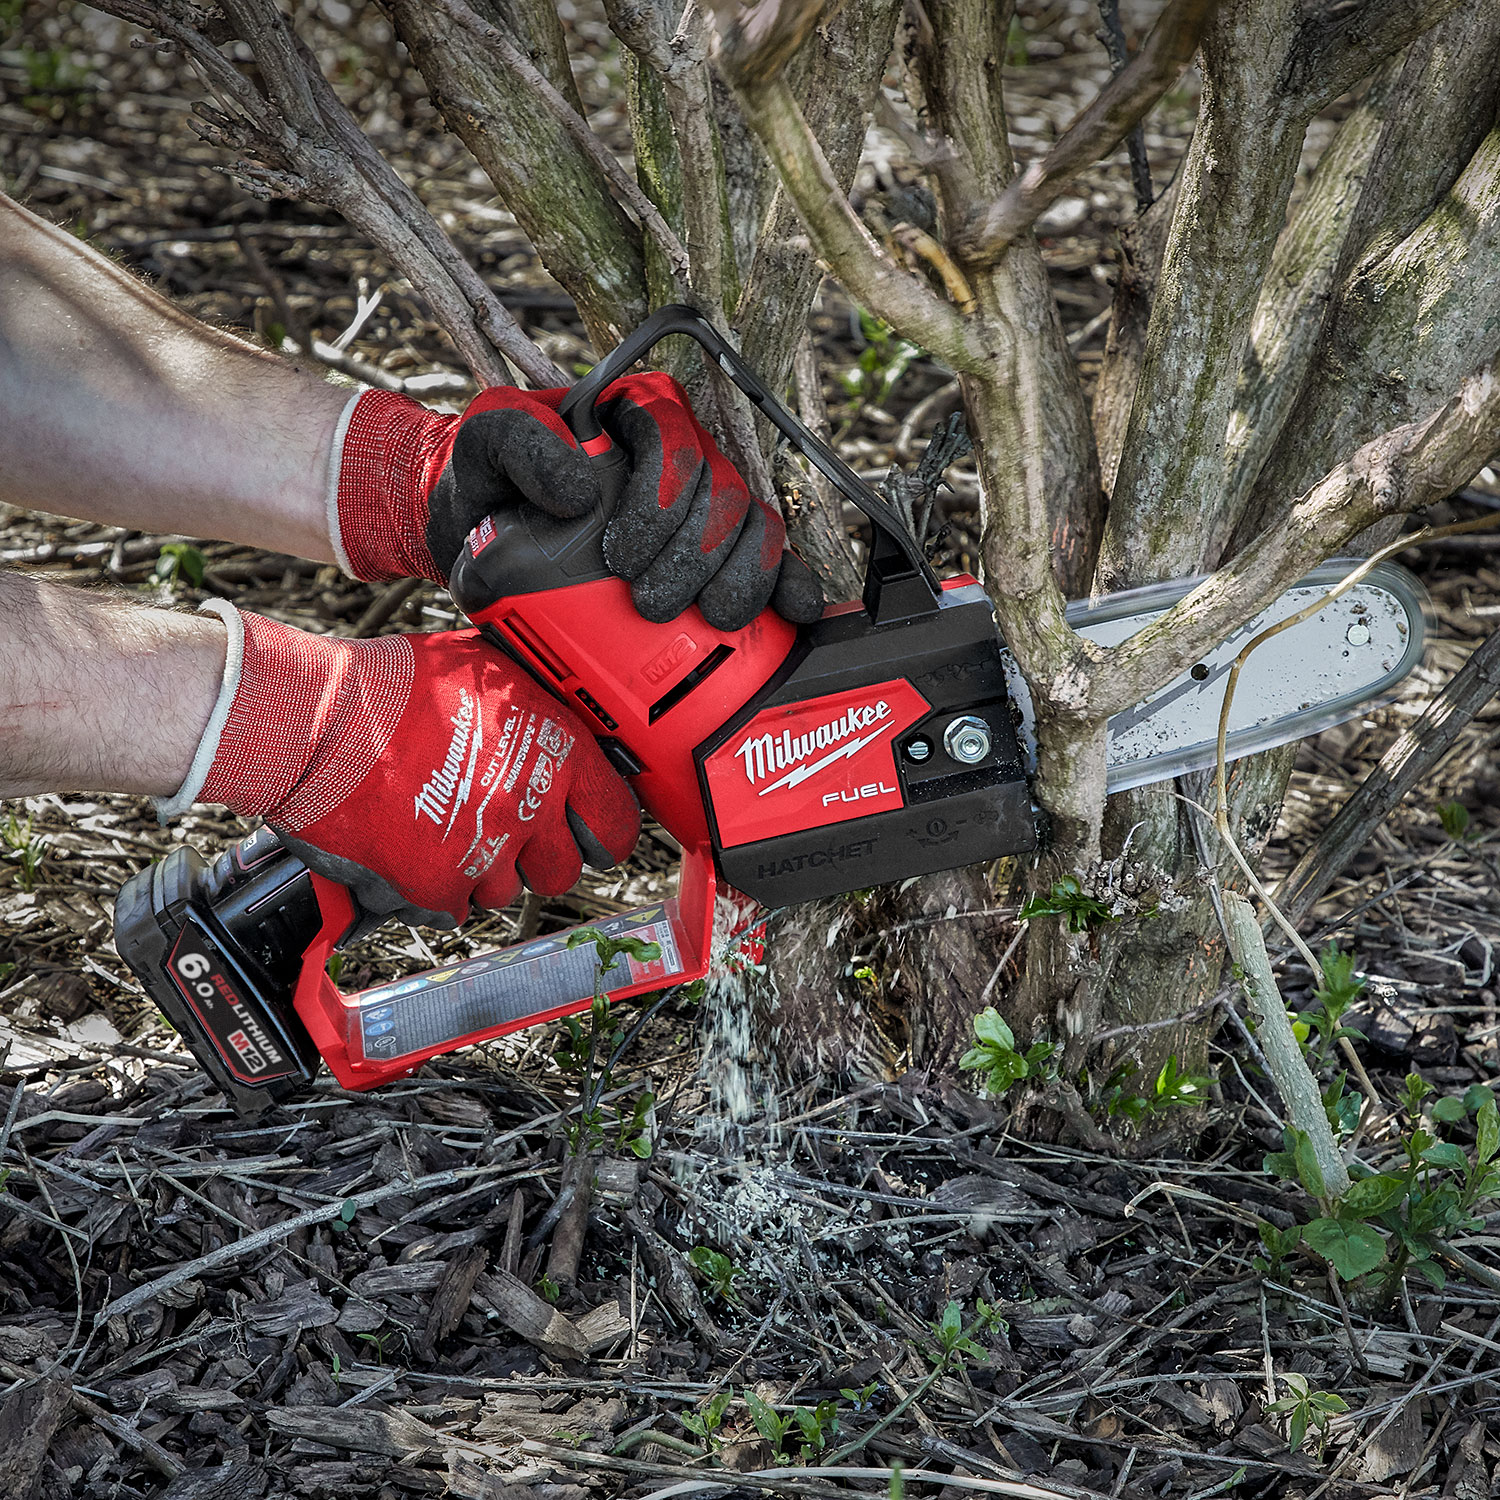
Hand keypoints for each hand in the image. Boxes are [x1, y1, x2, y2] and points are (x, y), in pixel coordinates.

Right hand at [191, 609, 639, 927]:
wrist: (316, 721)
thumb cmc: (395, 688)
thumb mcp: (488, 668)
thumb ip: (537, 706)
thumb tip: (565, 720)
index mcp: (556, 750)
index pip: (617, 822)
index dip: (601, 831)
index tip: (586, 833)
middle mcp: (529, 806)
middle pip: (562, 871)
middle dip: (536, 857)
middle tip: (502, 831)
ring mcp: (484, 852)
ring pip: (504, 892)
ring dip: (479, 870)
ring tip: (441, 825)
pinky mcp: (434, 888)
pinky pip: (452, 909)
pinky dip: (432, 890)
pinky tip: (410, 848)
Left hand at [333, 375, 822, 629]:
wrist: (483, 530)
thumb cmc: (487, 477)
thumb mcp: (484, 442)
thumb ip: (519, 441)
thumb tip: (580, 488)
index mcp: (637, 414)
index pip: (676, 443)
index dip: (664, 500)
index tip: (620, 558)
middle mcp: (684, 456)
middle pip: (724, 494)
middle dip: (696, 555)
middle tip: (650, 605)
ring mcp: (706, 508)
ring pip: (754, 529)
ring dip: (741, 577)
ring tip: (706, 620)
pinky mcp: (719, 555)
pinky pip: (771, 563)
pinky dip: (787, 587)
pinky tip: (792, 614)